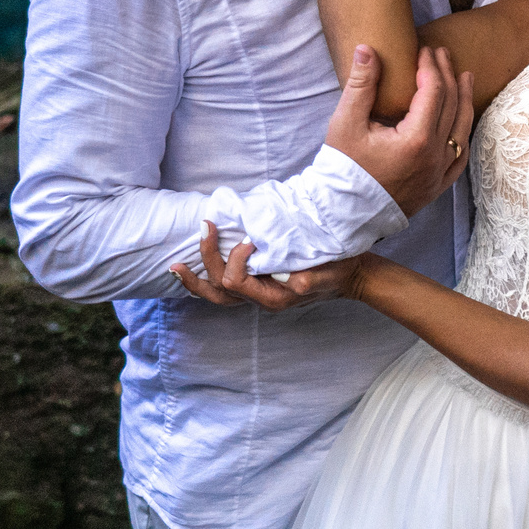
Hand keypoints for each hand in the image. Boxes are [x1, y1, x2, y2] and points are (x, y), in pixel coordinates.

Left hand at [175, 219, 380, 310]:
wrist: (352, 276)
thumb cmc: (339, 270)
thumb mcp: (325, 273)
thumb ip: (305, 278)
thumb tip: (289, 279)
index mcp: (272, 298)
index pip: (236, 281)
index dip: (235, 259)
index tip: (249, 238)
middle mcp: (261, 299)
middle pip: (219, 290)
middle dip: (204, 262)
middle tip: (203, 229)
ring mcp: (259, 293)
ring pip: (217, 294)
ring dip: (197, 278)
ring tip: (176, 266)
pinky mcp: (261, 283)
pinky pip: (228, 286)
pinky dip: (209, 277)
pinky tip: (200, 264)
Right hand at [323, 42, 476, 216]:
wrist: (343, 214)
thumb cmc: (343, 168)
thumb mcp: (346, 123)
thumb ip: (360, 84)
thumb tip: (367, 49)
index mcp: (416, 139)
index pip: (434, 92)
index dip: (431, 67)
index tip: (425, 50)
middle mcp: (435, 156)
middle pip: (451, 106)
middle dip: (448, 75)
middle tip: (443, 54)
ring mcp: (439, 173)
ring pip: (462, 130)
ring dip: (464, 100)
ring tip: (465, 77)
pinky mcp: (437, 186)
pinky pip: (460, 156)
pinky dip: (464, 134)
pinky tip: (463, 121)